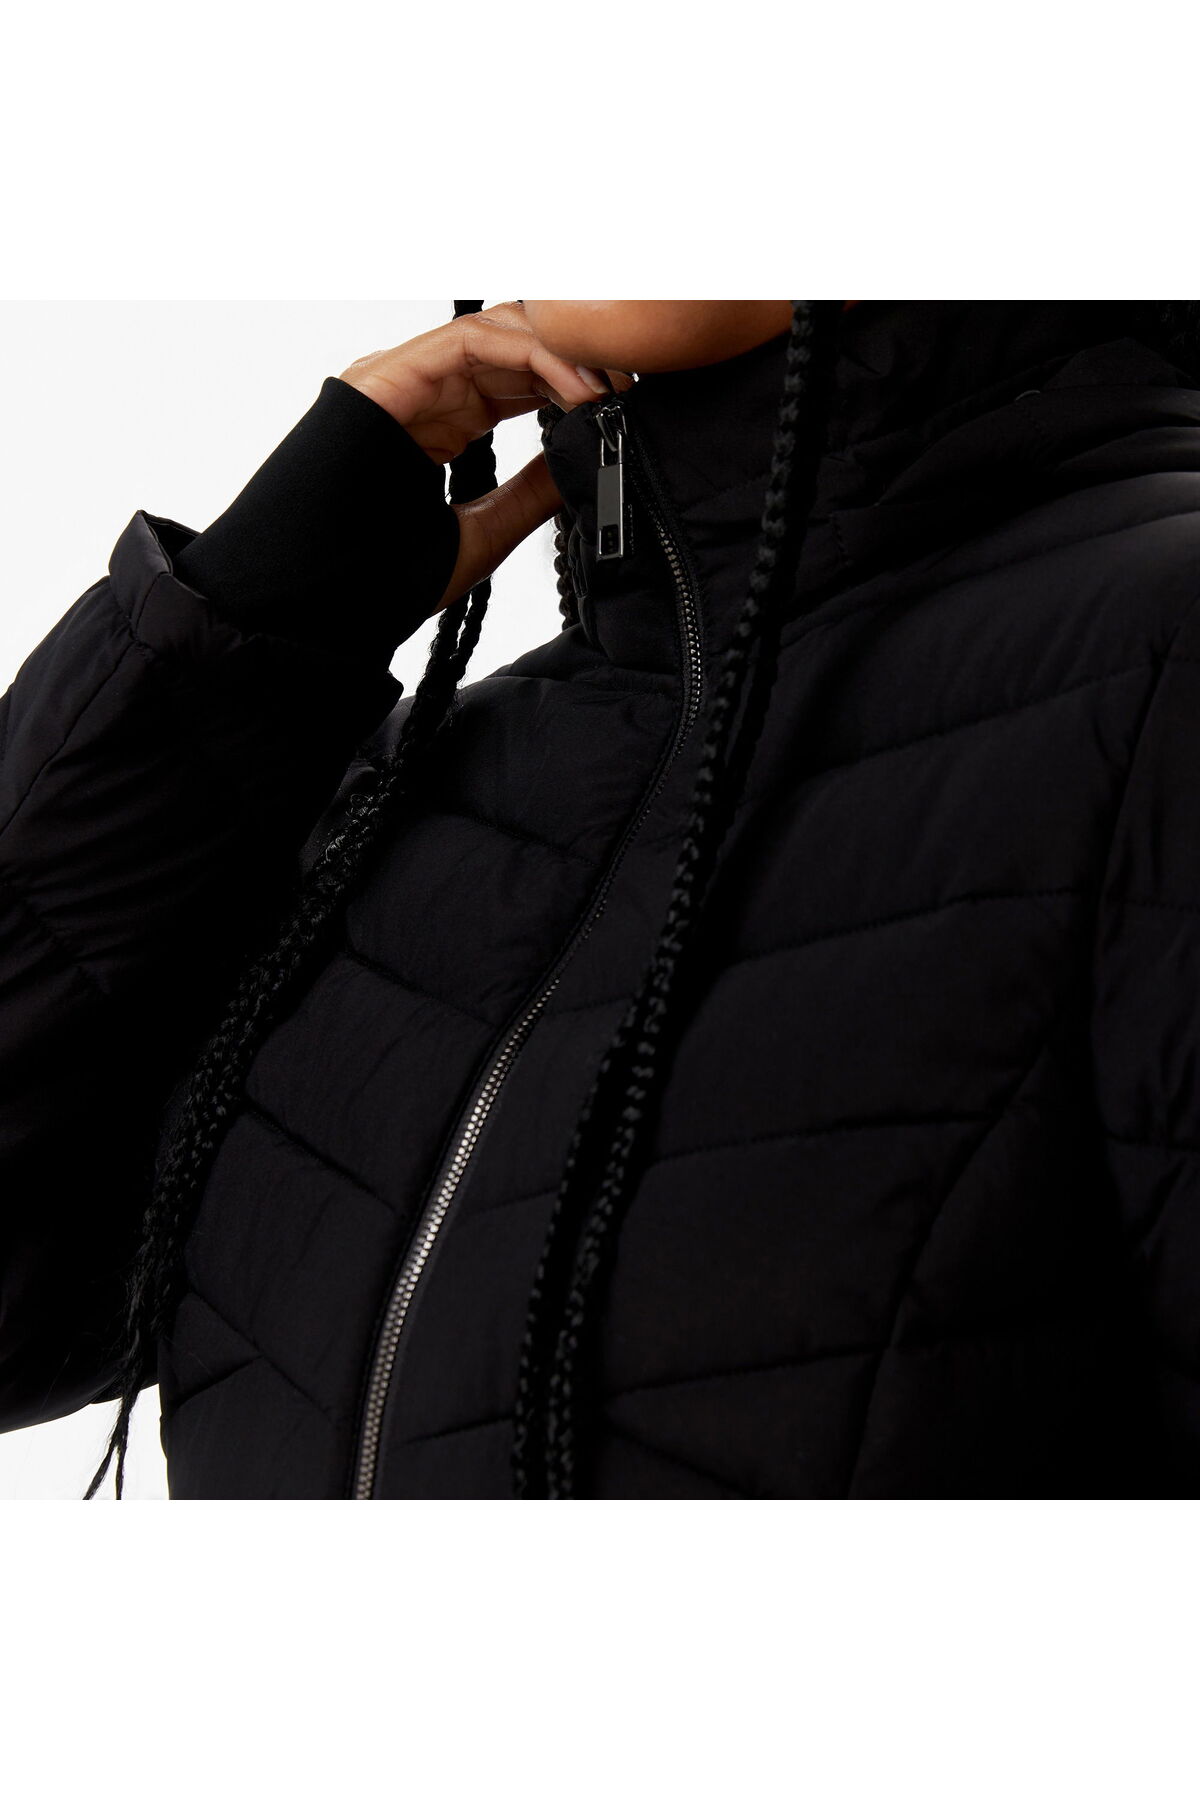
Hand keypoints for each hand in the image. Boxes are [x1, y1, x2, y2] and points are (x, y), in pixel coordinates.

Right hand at [339, 301, 632, 607]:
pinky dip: (533, 355)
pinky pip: (474, 339)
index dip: (574, 385)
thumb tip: (582, 462)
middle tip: (630, 393)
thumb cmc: (378, 580)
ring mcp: (403, 375)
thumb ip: (530, 495)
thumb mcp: (480, 532)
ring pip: (499, 331)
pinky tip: (573, 391)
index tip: (621, 411)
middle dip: (579, 360)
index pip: (518, 378)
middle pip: (515, 344)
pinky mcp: (391, 373)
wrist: (309, 597)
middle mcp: (422, 388)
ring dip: (564, 354)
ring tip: (609, 392)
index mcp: (439, 421)